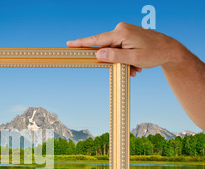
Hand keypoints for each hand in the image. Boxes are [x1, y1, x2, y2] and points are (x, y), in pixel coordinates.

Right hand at [67, 22, 184, 76]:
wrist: (169, 49)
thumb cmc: (154, 53)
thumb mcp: (134, 58)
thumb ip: (114, 56)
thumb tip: (98, 54)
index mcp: (121, 33)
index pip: (96, 40)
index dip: (81, 43)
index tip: (69, 44)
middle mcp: (120, 29)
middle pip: (105, 47)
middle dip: (112, 61)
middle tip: (128, 69)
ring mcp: (124, 31)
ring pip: (112, 50)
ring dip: (120, 62)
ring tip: (135, 69)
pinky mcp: (126, 35)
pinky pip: (119, 49)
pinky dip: (124, 59)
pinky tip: (135, 65)